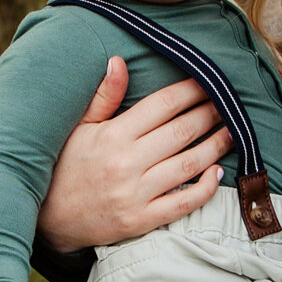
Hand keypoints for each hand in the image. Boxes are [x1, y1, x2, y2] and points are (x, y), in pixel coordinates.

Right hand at [37, 56, 231, 251]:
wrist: (49, 218)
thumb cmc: (67, 166)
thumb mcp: (80, 127)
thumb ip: (104, 96)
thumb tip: (119, 61)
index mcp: (113, 135)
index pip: (162, 105)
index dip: (190, 91)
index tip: (208, 82)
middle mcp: (126, 163)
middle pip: (182, 131)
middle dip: (210, 114)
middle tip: (228, 104)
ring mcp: (135, 194)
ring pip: (188, 164)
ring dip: (216, 146)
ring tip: (232, 132)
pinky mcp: (141, 220)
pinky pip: (182, 203)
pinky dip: (205, 188)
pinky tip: (218, 173)